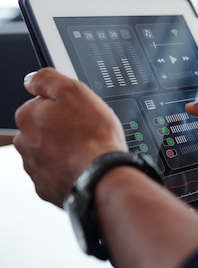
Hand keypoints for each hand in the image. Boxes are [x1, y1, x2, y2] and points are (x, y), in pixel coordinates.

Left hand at [13, 68, 127, 206]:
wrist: (102, 175)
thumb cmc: (92, 136)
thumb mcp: (74, 90)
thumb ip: (47, 79)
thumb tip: (31, 80)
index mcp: (28, 117)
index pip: (42, 103)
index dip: (65, 106)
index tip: (79, 112)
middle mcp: (24, 143)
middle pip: (44, 128)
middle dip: (62, 128)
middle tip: (85, 130)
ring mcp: (34, 167)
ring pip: (49, 151)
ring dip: (64, 149)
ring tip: (87, 149)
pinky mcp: (46, 187)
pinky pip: (56, 173)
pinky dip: (68, 169)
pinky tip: (83, 165)